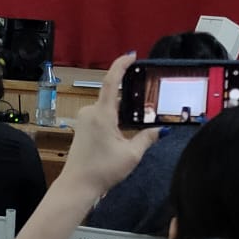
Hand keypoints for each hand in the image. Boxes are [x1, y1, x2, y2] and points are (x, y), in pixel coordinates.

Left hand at [59, 52, 159, 195]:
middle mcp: (90, 112)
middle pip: (112, 96)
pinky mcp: (82, 127)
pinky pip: (102, 115)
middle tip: (148, 93)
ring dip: (123, 110)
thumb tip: (161, 129)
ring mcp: (84, 119)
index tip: (131, 55)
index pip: (111, 82)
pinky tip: (126, 126)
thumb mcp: (132, 154)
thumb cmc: (103, 169)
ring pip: (108, 107)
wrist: (78, 184)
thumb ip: (147, 138)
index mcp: (102, 114)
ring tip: (142, 114)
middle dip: (129, 95)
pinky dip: (115, 117)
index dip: (120, 66)